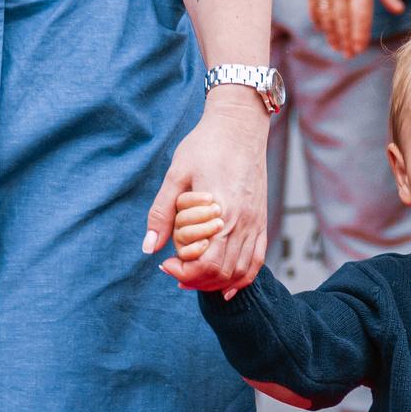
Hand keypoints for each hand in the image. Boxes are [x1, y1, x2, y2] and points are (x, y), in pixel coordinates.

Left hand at [143, 99, 270, 292]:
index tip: (166, 264)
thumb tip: (149, 247)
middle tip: (174, 271)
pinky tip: (225, 286)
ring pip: (241, 272)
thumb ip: (162, 213)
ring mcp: (255, 222)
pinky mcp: (261, 220)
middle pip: (222, 273)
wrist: (239, 125)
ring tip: (193, 277)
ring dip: (216, 283)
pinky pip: (257, 260)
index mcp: (221, 212)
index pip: (206, 264)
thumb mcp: (176, 174)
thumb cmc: (206, 145)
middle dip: (196, 281)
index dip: (184, 273)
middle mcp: (243, 222)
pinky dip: (242, 278)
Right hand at [306, 0, 403, 59]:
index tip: (358, 49)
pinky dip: (319, 20)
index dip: (359, 36)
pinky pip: (314, 6)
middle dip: (346, 40)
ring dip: (331, 35)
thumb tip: (397, 10)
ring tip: (336, 46)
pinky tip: (324, 30)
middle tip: (348, 54)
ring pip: (326, 17)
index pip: (359, 16)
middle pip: (342, 21)